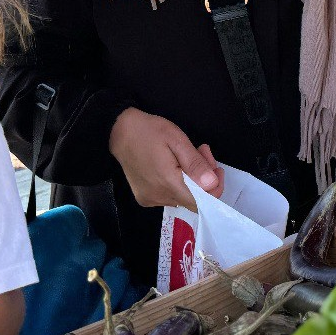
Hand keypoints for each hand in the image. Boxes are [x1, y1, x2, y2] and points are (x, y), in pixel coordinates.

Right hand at [108, 107, 224, 209]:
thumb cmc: (150, 131)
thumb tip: (212, 184)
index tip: (216, 169)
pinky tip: (176, 165)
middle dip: (205, 179)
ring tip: (188, 154)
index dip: (214, 190)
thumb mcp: (177, 140)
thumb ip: (195, 164)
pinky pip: (170, 196)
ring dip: (192, 179)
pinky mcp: (145, 198)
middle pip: (193, 199)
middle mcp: (159, 198)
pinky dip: (179, 183)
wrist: (119, 131)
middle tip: (202, 153)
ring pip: (182, 197)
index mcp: (168, 184)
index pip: (201, 203)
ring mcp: (150, 200)